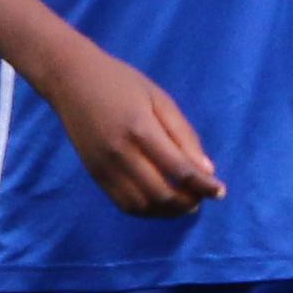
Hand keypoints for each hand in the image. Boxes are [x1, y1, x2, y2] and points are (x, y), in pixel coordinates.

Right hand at [38, 53, 222, 218]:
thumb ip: (183, 135)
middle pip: (160, 194)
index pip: (178, 169)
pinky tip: (161, 201)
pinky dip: (146, 210)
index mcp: (141, 129)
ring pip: (141, 206)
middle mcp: (120, 154)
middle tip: (204, 197)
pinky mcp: (94, 174)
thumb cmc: (122, 83)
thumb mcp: (160, 99)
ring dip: (167, 211)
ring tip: (186, 203)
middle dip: (188, 202)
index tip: (221, 192)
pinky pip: (123, 203)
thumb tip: (206, 170)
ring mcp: (104, 168)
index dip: (203, 186)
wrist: (71, 80)